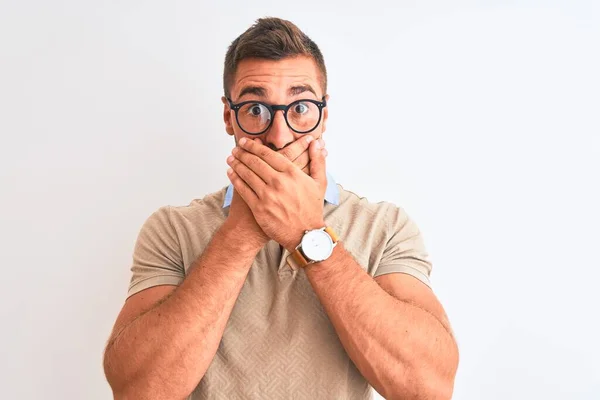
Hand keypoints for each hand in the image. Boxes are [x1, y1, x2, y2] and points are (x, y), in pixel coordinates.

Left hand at [226, 136, 327, 251]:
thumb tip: (317, 143)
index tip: (246, 141)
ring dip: (237, 163)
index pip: (268, 154)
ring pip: (247, 174)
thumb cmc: (312, 209)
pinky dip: (235, 179)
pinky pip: (243, 190)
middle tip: (236, 148)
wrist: (305, 235)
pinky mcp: (259, 208)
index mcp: (292, 173)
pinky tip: (231, 173)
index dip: (254, 146)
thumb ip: (318, 161)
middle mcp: (278, 182)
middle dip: (243, 153)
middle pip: (255, 162)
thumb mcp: (320, 183)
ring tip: (231, 158)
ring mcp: (268, 196)